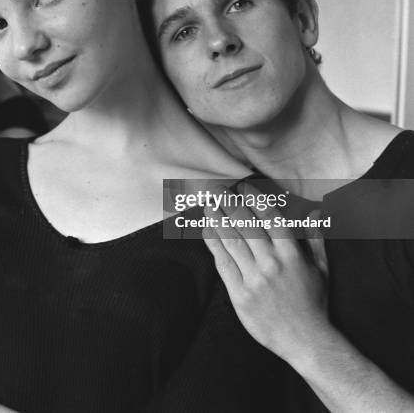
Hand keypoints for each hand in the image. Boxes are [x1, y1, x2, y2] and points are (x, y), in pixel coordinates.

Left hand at [204, 185, 328, 364]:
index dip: (255, 199)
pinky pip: (223, 263)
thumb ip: (315, 238)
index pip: (270, 218)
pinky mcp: (240, 294)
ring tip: (209, 204)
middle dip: (230, 204)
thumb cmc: (313, 302)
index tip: (243, 187)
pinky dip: (213, 244)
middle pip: (246, 225)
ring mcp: (254, 279)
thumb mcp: (322, 269)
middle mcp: (271, 263)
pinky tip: (206, 230)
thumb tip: (316, 211)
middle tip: (218, 190)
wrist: (305, 341)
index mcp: (292, 254)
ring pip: (232, 241)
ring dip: (217, 219)